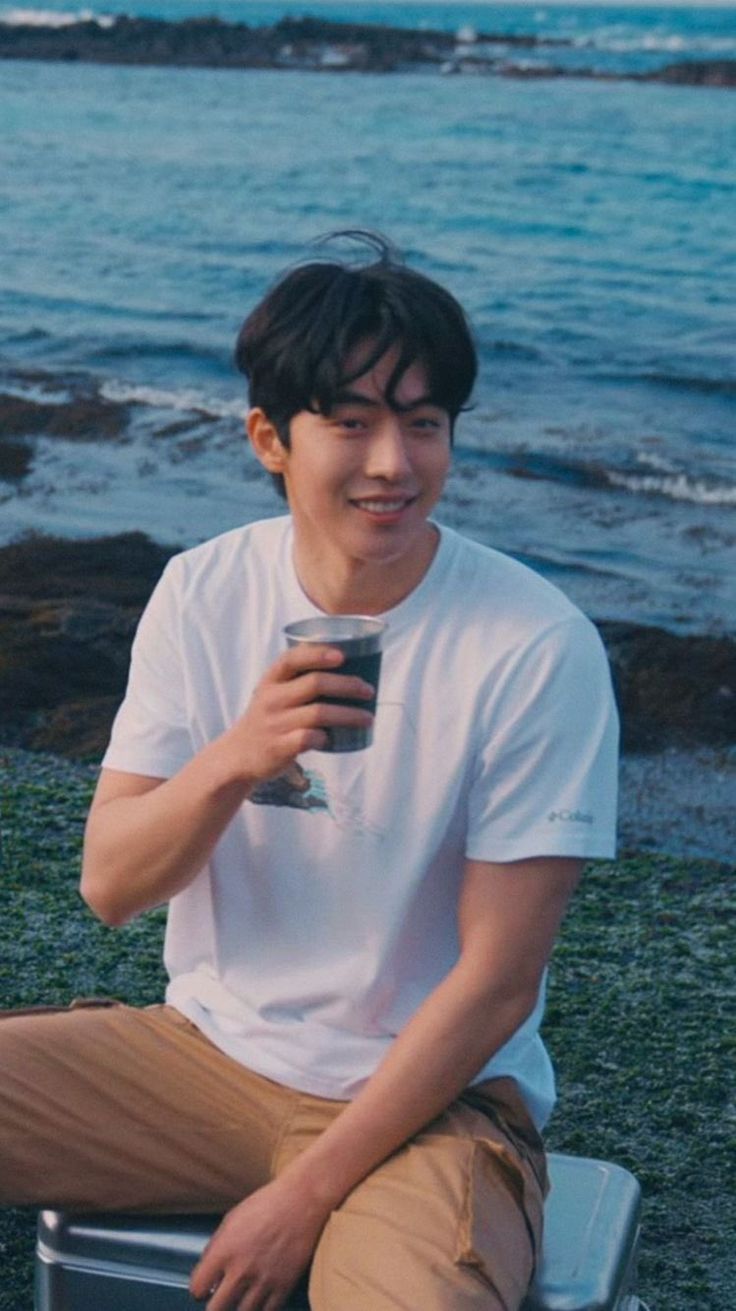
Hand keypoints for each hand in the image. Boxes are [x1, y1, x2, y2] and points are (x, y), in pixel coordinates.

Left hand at [189, 1175, 327, 1310]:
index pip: (197, 1288)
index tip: (206, 1287)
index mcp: (224, 1250)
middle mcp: (241, 1270)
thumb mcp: (232, 1219)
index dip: (199, 1290)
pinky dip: (262, 1308)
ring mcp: (264, 1280)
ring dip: (239, 1306)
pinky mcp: (285, 1286)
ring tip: (243, 1295)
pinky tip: (261, 1297)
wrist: (302, 1201)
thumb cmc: (266, 1204)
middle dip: (216, 1304)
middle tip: (222, 1296)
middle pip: (216, 1309)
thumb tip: (208, 1272)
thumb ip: (216, 1247)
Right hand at [225, 645, 374, 786]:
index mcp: (270, 681)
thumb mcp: (272, 695)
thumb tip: (348, 673)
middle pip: (315, 684)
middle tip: (369, 690)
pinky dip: (325, 737)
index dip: (318, 654)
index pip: (292, 658)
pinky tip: (336, 738)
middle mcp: (271, 699)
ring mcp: (275, 724)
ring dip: (349, 715)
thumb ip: (298, 683)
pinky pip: (309, 738)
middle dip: (347, 685)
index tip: (342, 655)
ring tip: (368, 717)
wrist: (237, 757)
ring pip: (319, 713)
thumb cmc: (266, 721)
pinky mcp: (279, 747)